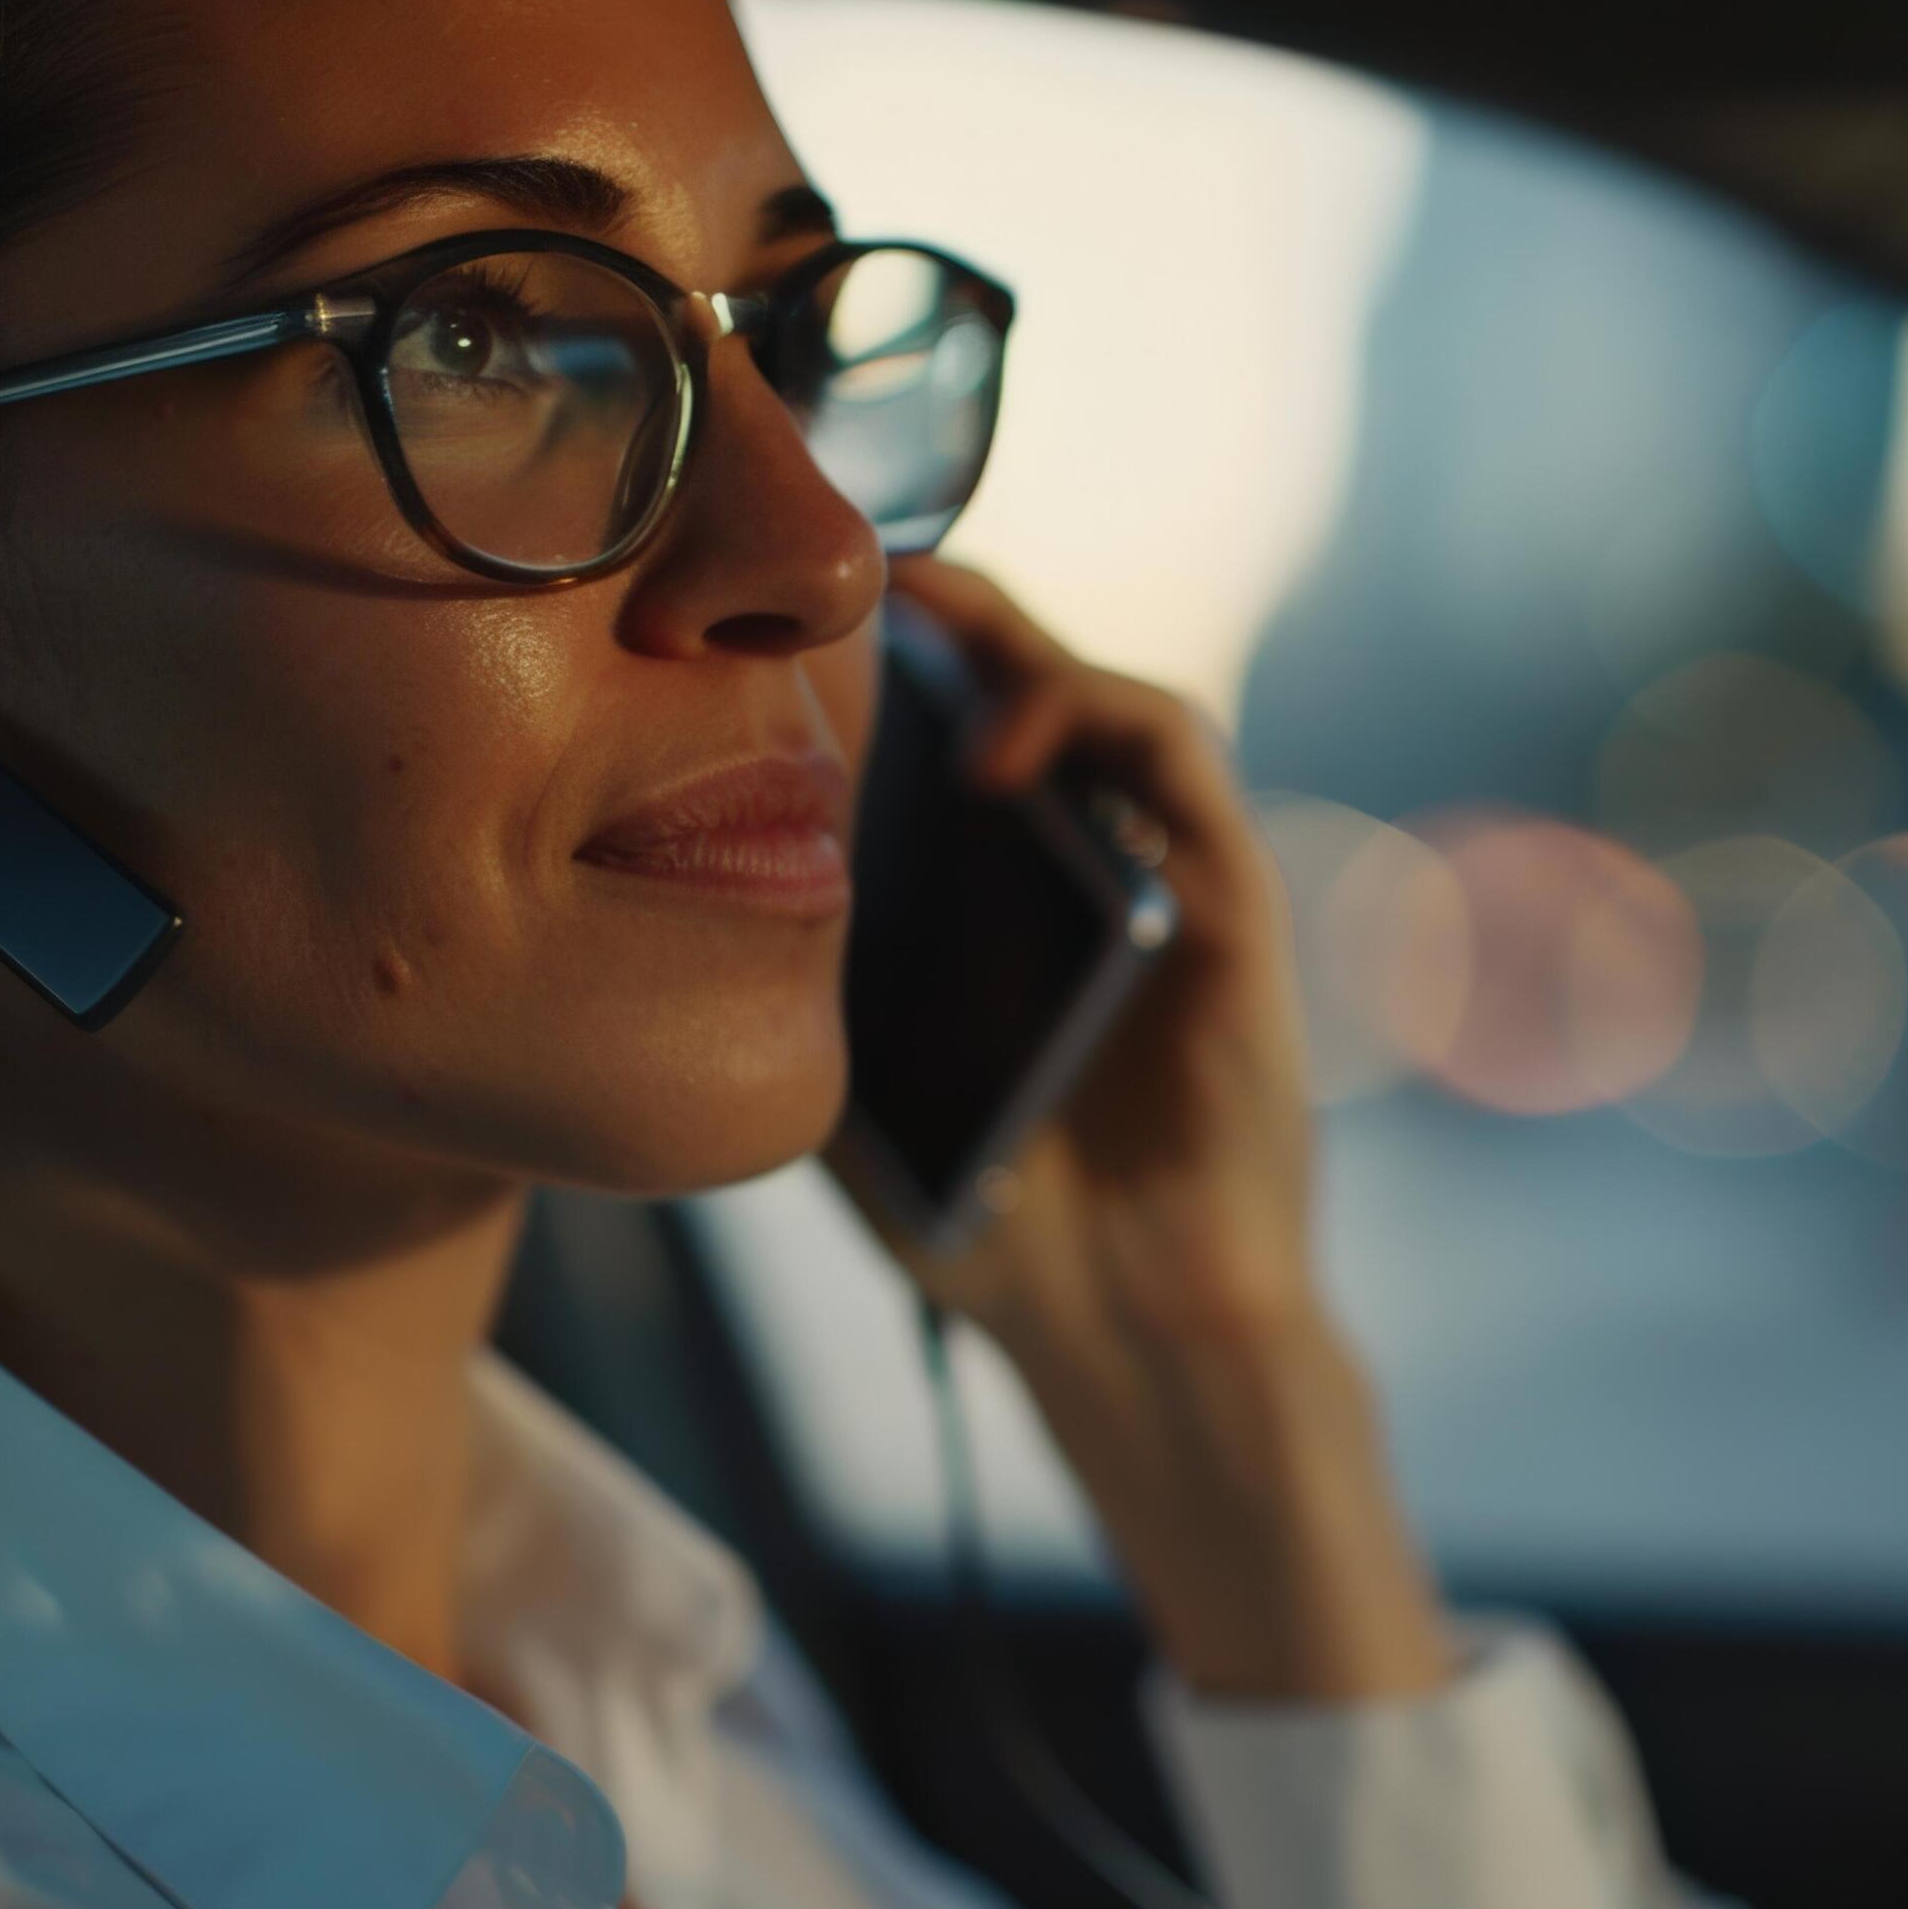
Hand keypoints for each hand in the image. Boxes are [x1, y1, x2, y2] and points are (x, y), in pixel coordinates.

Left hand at [836, 554, 1454, 1701]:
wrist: (1122, 1335)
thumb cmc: (997, 1233)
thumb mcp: (859, 1091)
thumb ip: (805, 999)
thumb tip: (673, 914)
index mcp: (1023, 912)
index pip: (978, 746)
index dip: (914, 668)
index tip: (809, 622)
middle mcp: (1111, 882)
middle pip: (1055, 699)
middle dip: (974, 618)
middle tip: (872, 573)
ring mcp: (1181, 892)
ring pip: (1130, 710)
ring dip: (1036, 652)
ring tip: (937, 628)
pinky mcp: (1235, 918)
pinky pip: (1188, 778)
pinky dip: (1105, 728)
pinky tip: (1004, 750)